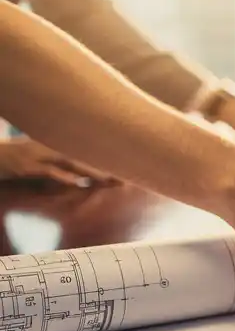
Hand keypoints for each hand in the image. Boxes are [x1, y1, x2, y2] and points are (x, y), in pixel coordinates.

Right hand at [0, 137, 118, 185]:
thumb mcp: (38, 164)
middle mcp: (48, 148)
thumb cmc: (13, 163)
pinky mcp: (26, 166)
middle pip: (82, 156)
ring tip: (108, 179)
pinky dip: (62, 177)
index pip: (84, 153)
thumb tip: (78, 183)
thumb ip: (59, 171)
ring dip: (89, 171)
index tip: (124, 170)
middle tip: (124, 177)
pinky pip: (47, 171)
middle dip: (103, 166)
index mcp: (54, 147)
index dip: (103, 161)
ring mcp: (37, 156)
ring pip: (69, 162)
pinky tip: (76, 184)